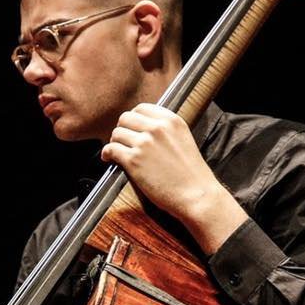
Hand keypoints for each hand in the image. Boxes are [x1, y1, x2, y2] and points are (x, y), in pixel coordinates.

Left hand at [101, 104, 246, 253]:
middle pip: (126, 118)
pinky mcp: (134, 160)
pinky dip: (107, 154)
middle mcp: (157, 128)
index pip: (142, 108)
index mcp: (171, 120)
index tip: (131, 128)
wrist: (197, 195)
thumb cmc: (191, 174)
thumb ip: (166, 131)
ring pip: (117, 133)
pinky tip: (109, 159)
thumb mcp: (183, 140)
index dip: (133, 119)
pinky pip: (111, 149)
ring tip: (116, 152)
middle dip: (122, 129)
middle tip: (122, 141)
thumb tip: (144, 129)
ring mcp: (144, 143)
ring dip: (114, 142)